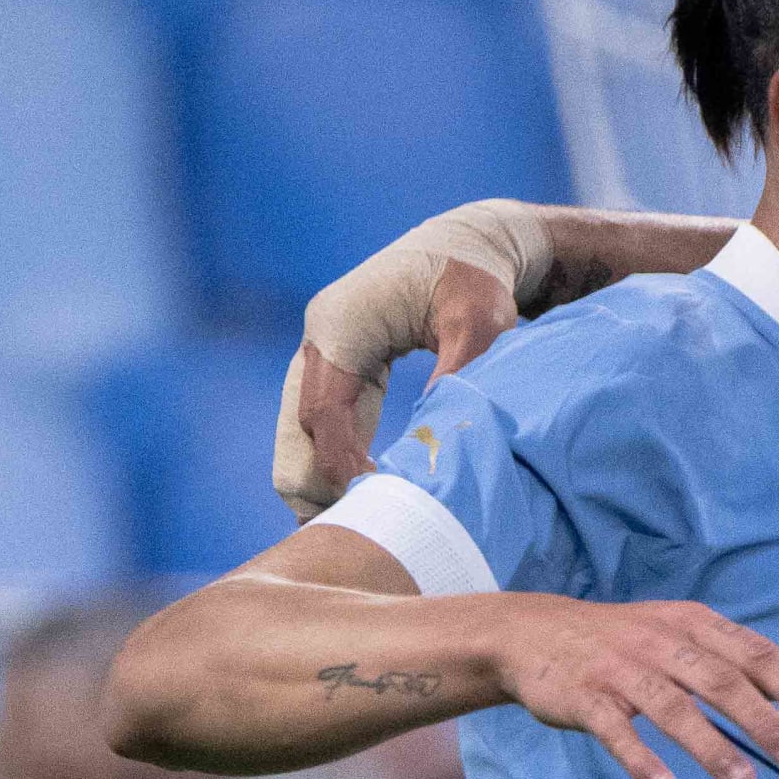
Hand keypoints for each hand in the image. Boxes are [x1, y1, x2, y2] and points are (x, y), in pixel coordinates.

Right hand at [276, 203, 544, 517]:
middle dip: (318, 484)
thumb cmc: (477, 281)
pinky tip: (367, 496)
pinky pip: (323, 425)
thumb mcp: (480, 323)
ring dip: (324, 478)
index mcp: (340, 324)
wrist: (467, 245)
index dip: (342, 464)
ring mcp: (322, 354)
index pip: (324, 412)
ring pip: (302, 433)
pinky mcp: (337, 367)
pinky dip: (337, 460)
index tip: (374, 502)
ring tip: (364, 525)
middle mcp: (318, 340)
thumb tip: (434, 436)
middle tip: (357, 533)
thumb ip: (458, 373)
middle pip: (298, 430)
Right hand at [485, 594, 778, 778]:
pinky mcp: (584, 697)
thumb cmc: (622, 641)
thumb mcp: (677, 632)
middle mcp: (660, 641)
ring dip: (712, 747)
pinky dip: (640, 758)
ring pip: (673, 708)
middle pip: (721, 680)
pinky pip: (615, 731)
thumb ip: (729, 658)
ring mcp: (619, 669)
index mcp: (691, 623)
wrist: (531, 632)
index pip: (752, 652)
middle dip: (763, 720)